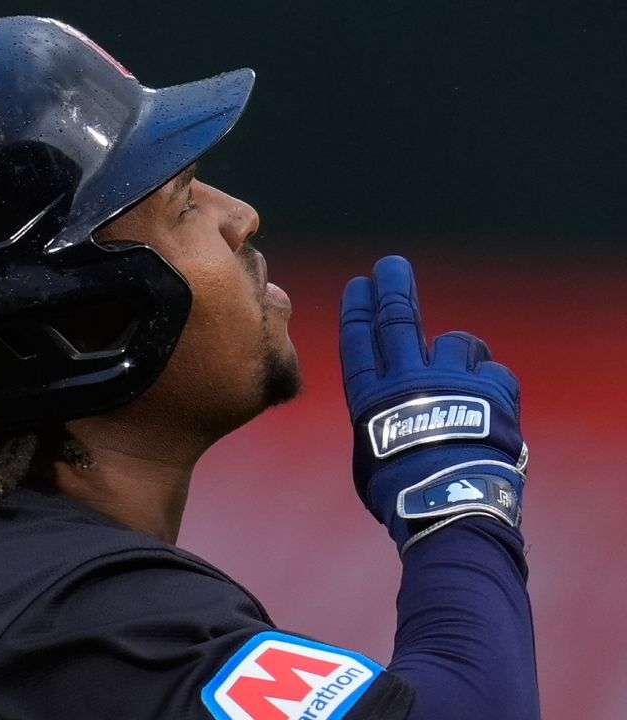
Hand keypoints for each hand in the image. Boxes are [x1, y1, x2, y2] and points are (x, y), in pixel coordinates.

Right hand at [339, 256, 526, 552]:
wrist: (450, 503)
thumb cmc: (401, 494)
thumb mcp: (370, 460)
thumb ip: (381, 427)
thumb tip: (393, 421)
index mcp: (371, 399)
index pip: (360, 343)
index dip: (358, 312)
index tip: (358, 285)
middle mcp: (408, 380)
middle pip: (398, 321)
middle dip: (393, 289)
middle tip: (391, 265)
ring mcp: (451, 380)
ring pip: (458, 342)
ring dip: (458, 353)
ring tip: (461, 376)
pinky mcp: (490, 390)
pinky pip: (494, 373)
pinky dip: (492, 385)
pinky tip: (491, 405)